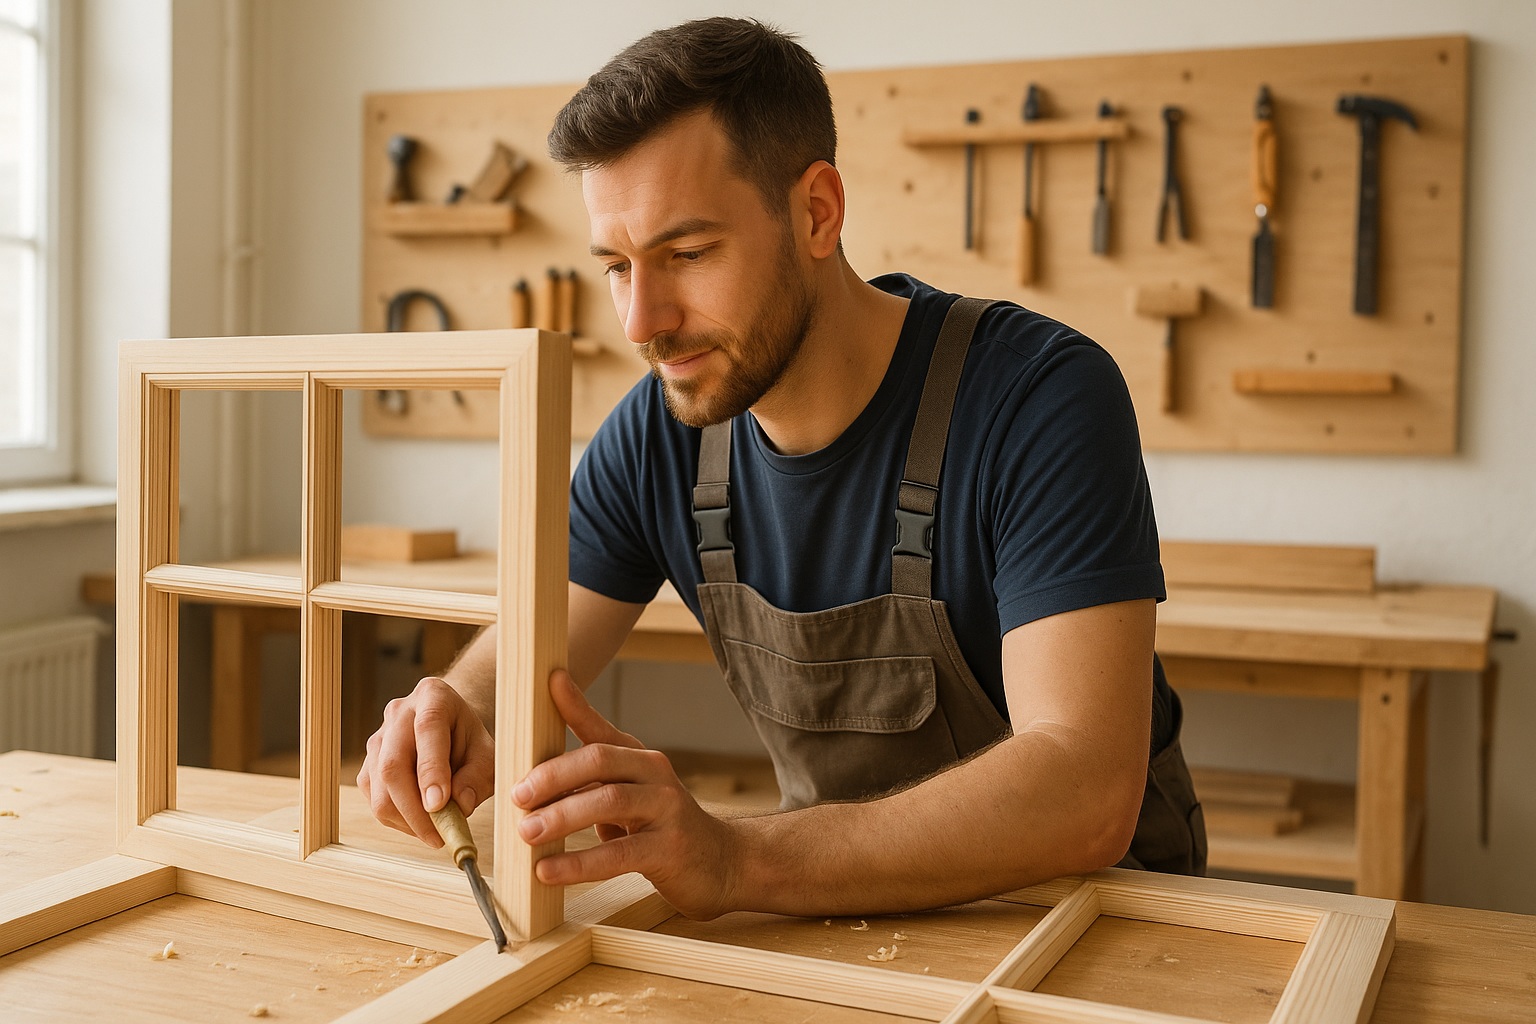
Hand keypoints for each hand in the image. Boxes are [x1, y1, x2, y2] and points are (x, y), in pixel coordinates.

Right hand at [357, 676, 496, 845]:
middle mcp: (399, 713)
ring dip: (406, 819)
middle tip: (438, 836)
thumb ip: (477, 777)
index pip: (427, 729)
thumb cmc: (469, 742)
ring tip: (435, 832)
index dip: (430, 769)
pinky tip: (420, 823)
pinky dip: (397, 819)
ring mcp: (378, 737)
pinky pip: (373, 798)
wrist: (451, 729)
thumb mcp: (487, 755)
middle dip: (414, 808)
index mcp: (433, 697)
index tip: (439, 805)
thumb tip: (460, 806)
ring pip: (379, 787)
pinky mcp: (368, 763)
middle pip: (393, 764)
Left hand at [513, 669, 744, 919]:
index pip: (601, 728)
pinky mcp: (669, 849)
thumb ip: (592, 787)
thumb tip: (532, 785)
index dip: (575, 704)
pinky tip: (548, 871)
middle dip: (553, 775)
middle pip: (600, 760)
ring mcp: (666, 810)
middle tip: (517, 795)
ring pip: (608, 802)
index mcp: (640, 760)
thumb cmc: (663, 830)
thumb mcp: (631, 798)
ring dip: (561, 817)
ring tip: (526, 834)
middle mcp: (655, 775)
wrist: (724, 863)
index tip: (548, 681)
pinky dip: (578, 863)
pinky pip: (618, 854)